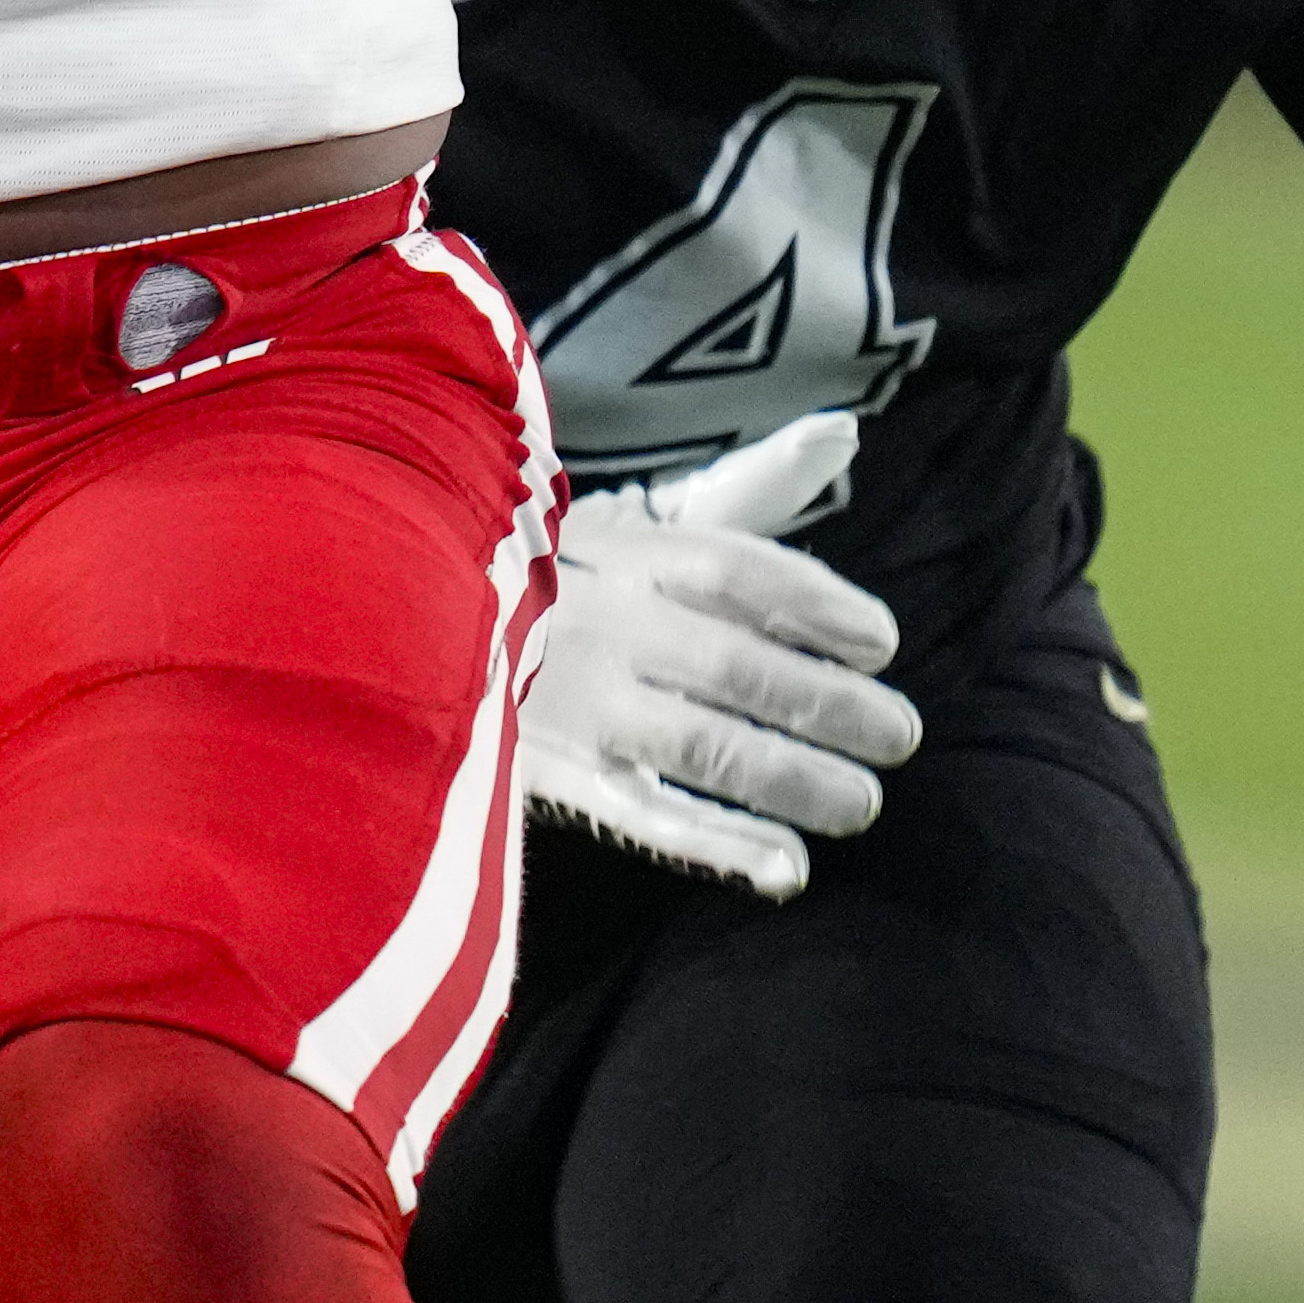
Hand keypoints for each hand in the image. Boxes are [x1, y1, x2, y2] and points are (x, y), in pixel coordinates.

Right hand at [518, 408, 925, 901]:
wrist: (401, 616)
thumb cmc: (552, 566)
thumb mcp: (642, 513)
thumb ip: (749, 483)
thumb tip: (846, 433)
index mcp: (625, 548)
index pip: (740, 570)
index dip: (820, 606)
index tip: (882, 640)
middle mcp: (602, 619)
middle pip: (737, 663)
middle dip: (829, 703)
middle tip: (902, 736)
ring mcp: (573, 702)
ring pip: (705, 746)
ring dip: (794, 778)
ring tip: (862, 803)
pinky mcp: (547, 775)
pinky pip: (646, 816)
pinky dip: (719, 846)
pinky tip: (786, 868)